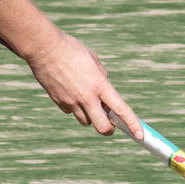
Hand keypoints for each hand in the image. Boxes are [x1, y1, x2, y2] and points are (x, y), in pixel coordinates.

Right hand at [25, 31, 141, 137]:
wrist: (44, 48)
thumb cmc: (71, 49)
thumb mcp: (93, 60)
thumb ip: (102, 77)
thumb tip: (104, 90)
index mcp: (100, 85)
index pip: (121, 109)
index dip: (133, 124)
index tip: (140, 135)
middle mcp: (87, 97)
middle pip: (103, 127)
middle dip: (109, 128)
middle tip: (110, 122)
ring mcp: (71, 101)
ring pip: (86, 121)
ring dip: (91, 116)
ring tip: (88, 99)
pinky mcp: (59, 101)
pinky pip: (71, 112)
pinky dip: (75, 107)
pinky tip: (72, 92)